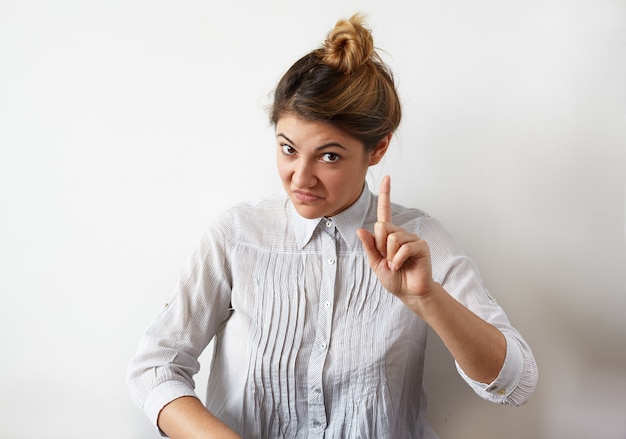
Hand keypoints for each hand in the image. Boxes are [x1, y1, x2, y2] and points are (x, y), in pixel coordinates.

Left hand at [357, 176, 434, 301]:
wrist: (409, 292)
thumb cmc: (394, 278)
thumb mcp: (375, 263)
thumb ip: (369, 246)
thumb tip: (360, 230)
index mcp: (389, 235)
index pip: (385, 211)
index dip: (386, 194)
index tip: (387, 177)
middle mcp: (401, 233)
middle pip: (382, 227)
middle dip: (380, 246)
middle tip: (388, 260)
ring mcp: (412, 238)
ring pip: (392, 238)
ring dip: (390, 256)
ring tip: (396, 265)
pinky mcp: (421, 246)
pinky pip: (403, 247)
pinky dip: (397, 260)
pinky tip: (400, 267)